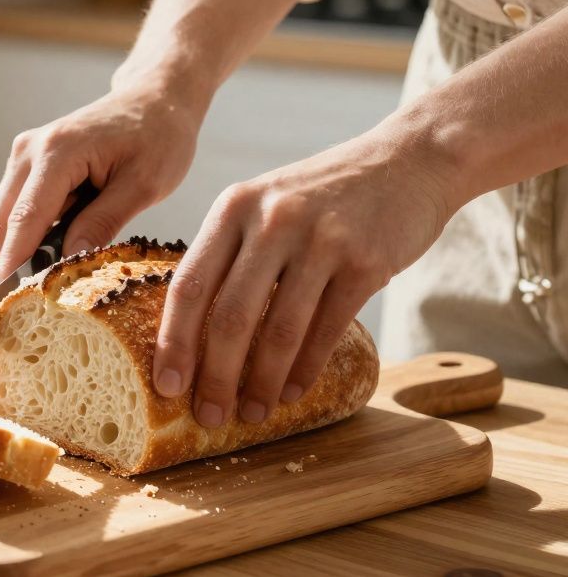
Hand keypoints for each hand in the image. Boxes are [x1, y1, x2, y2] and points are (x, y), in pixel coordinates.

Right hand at [0, 80, 203, 284]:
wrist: (156, 98)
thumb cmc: (159, 135)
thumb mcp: (144, 185)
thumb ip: (103, 223)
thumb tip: (67, 264)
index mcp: (57, 152)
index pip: (23, 220)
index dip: (11, 266)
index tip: (6, 305)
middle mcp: (29, 151)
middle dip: (9, 265)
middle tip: (33, 304)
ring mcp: (24, 156)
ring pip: (3, 219)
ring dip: (22, 250)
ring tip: (58, 273)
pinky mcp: (28, 164)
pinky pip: (17, 209)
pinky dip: (31, 236)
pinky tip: (61, 248)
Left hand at [153, 132, 458, 426]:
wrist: (409, 160)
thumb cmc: (324, 196)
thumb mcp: (265, 205)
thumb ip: (231, 254)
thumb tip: (192, 334)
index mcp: (233, 208)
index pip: (189, 285)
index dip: (174, 342)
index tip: (166, 386)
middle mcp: (271, 221)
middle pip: (229, 316)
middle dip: (215, 377)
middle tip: (209, 416)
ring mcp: (321, 240)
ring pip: (279, 330)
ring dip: (261, 383)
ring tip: (252, 413)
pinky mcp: (366, 261)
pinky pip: (327, 330)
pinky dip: (305, 369)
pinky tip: (292, 392)